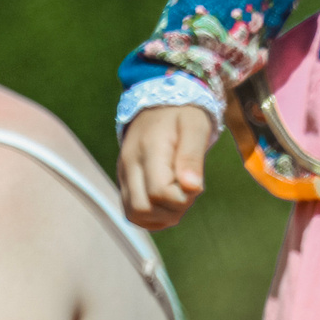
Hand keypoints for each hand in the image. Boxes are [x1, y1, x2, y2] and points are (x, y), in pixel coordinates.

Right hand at [116, 106, 210, 229]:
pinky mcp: (125, 181)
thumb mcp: (195, 128)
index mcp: (148, 151)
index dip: (182, 197)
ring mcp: (124, 174)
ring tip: (179, 197)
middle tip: (188, 191)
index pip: (159, 193)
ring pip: (135, 214)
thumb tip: (192, 188)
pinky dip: (152, 216)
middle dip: (173, 210)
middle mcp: (129, 165)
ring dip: (162, 216)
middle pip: (144, 209)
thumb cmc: (183, 115)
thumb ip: (193, 157)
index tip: (195, 183)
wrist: (159, 103)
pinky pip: (132, 211)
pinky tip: (169, 204)